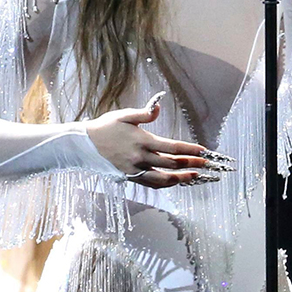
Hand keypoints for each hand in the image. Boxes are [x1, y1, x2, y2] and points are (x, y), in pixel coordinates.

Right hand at [85, 95, 233, 187]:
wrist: (84, 145)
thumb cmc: (105, 127)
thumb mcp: (124, 115)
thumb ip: (144, 113)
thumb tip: (159, 106)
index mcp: (142, 141)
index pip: (172, 147)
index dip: (190, 150)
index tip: (203, 151)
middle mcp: (140, 158)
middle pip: (172, 164)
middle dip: (191, 164)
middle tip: (206, 164)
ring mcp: (135, 170)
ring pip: (163, 179)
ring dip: (182, 179)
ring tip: (195, 176)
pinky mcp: (130, 177)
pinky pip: (151, 183)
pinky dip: (166, 184)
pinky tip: (175, 181)